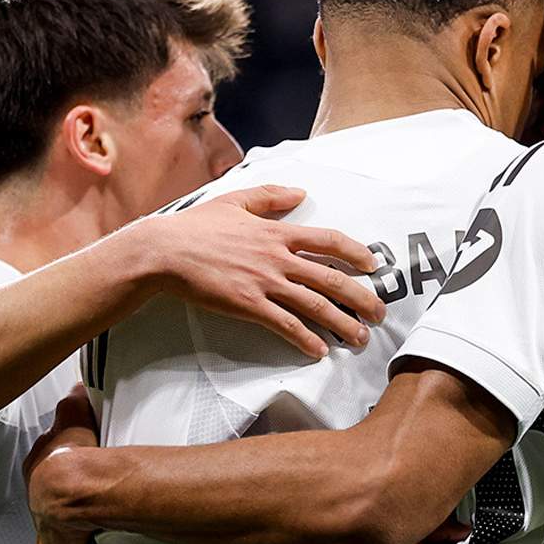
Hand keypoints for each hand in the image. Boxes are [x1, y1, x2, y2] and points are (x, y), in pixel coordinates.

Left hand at [26, 385, 102, 543]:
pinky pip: (69, 538)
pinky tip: (92, 531)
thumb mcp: (71, 415)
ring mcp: (45, 517)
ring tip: (92, 507)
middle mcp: (35, 491)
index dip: (61, 459)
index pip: (45, 460)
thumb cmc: (70, 456)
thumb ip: (74, 401)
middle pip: (50, 488)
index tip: (76, 459)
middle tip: (88, 484)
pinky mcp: (58, 539)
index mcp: (35, 464)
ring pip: (58, 513)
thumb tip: (78, 388)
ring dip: (72, 511)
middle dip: (66, 487)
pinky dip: (79, 536)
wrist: (73, 491)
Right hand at [147, 185, 387, 360]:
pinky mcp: (248, 305)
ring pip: (314, 305)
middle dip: (361, 298)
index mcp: (276, 232)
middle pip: (331, 278)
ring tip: (360, 338)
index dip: (355, 252)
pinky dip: (306, 339)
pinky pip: (285, 325)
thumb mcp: (235, 201)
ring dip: (342, 323)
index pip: (328, 240)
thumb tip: (300, 192)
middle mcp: (278, 258)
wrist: (164, 252)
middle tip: (380, 313)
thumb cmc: (195, 227)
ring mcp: (264, 283)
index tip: (373, 265)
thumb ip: (269, 195)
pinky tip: (319, 350)